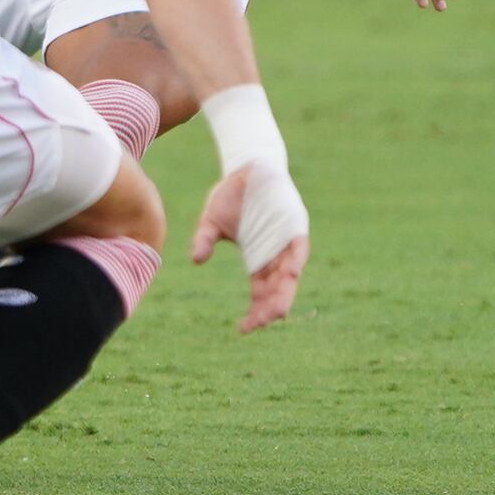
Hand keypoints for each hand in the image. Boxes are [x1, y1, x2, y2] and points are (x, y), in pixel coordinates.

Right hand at [192, 164, 308, 332]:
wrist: (246, 166)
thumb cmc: (230, 196)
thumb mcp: (211, 221)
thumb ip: (204, 240)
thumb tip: (195, 260)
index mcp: (259, 260)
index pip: (261, 293)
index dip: (255, 312)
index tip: (243, 328)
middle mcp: (277, 255)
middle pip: (278, 290)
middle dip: (270, 308)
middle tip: (260, 323)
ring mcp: (288, 241)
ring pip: (290, 274)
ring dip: (284, 291)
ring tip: (278, 311)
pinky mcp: (295, 224)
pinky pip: (299, 248)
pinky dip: (295, 261)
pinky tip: (290, 274)